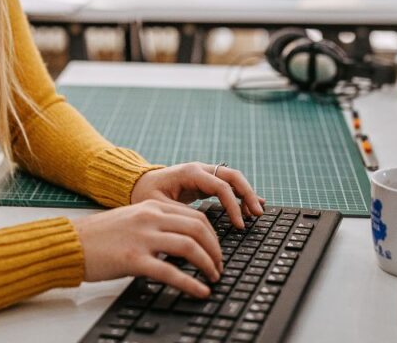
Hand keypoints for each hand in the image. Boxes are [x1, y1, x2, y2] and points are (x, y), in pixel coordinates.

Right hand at [73, 199, 221, 296]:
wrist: (71, 243)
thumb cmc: (100, 235)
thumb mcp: (132, 219)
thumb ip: (156, 223)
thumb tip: (182, 238)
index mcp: (152, 206)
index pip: (194, 215)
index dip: (212, 234)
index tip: (217, 249)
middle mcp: (150, 217)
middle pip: (198, 228)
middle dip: (215, 249)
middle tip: (219, 265)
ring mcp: (143, 237)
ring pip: (190, 246)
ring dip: (208, 263)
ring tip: (213, 277)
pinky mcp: (134, 259)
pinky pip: (171, 272)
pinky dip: (191, 283)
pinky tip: (200, 291)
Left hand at [130, 162, 264, 228]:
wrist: (137, 183)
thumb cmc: (146, 193)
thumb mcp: (158, 205)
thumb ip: (179, 213)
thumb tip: (199, 228)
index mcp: (190, 172)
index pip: (220, 186)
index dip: (233, 205)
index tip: (239, 224)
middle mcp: (200, 169)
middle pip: (232, 176)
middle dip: (248, 194)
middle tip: (258, 214)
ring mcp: (204, 174)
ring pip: (233, 179)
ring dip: (247, 194)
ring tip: (257, 213)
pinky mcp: (204, 182)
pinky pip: (227, 185)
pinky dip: (240, 195)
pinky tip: (250, 207)